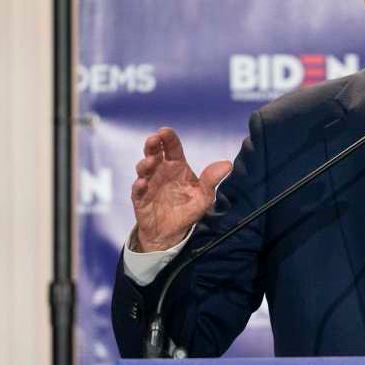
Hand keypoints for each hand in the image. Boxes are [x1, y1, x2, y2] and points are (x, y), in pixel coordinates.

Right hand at [131, 128, 231, 251]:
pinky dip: (139, 186)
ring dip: (145, 164)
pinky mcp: (140, 199)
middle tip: (153, 139)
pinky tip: (143, 183)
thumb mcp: (204, 196)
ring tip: (151, 162)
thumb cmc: (187, 209)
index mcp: (176, 166)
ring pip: (143, 169)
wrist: (172, 233)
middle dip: (152, 145)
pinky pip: (137, 191)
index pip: (172, 148)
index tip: (165, 131)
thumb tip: (227, 164)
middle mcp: (160, 171)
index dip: (168, 139)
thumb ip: (212, 179)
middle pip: (154, 153)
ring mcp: (149, 184)